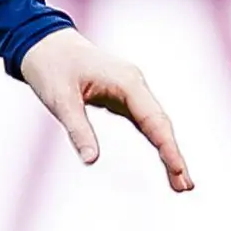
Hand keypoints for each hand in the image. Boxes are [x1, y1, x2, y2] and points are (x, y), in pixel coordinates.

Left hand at [20, 28, 192, 192]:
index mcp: (127, 82)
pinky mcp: (122, 96)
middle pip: (162, 124)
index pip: (154, 120)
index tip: (179, 171)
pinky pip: (144, 121)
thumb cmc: (52, 67)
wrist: (45, 43)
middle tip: (186, 187)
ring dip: (168, 151)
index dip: (169, 148)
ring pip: (156, 123)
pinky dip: (155, 140)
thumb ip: (78, 129)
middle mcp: (135, 85)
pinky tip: (163, 158)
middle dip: (174, 155)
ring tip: (179, 181)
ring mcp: (131, 90)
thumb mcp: (60, 100)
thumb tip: (91, 160)